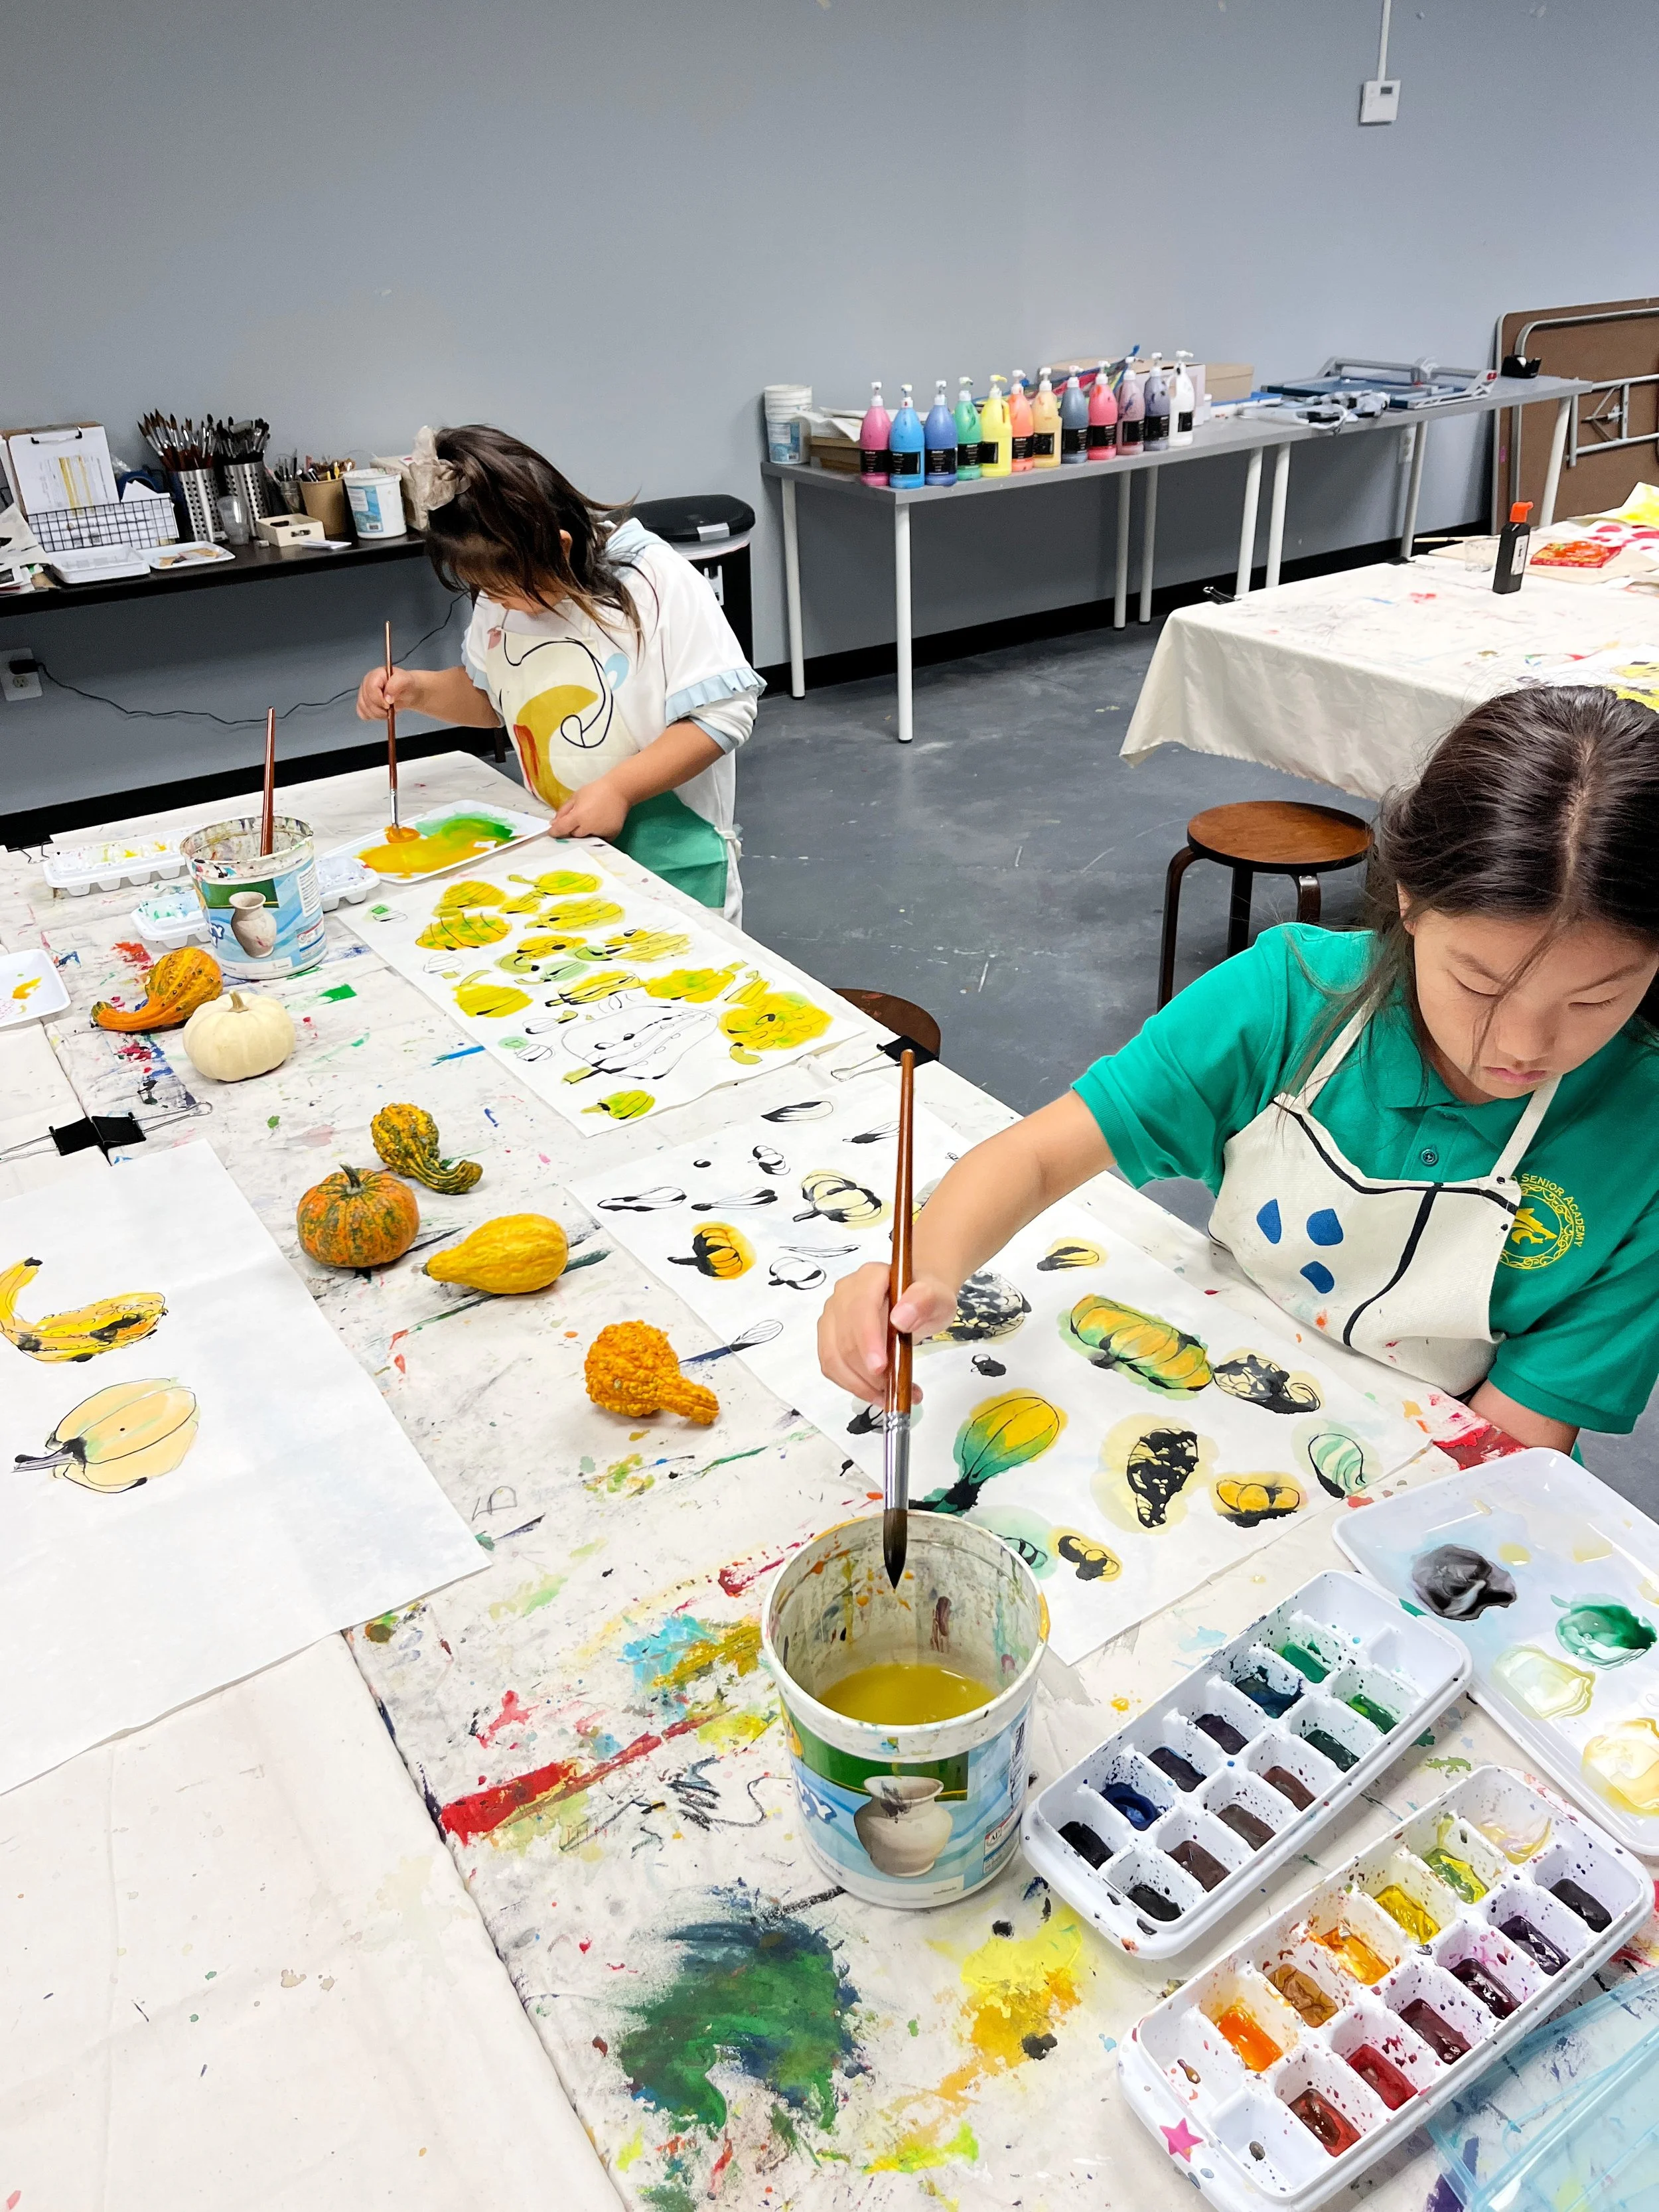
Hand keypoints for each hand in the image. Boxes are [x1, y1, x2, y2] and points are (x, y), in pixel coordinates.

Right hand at [355, 665, 428, 721]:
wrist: (408, 692)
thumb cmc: (406, 684)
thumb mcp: (405, 680)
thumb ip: (396, 685)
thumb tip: (387, 698)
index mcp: (375, 675)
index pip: (371, 688)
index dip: (379, 699)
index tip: (389, 704)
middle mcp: (367, 683)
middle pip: (367, 700)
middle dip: (380, 709)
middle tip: (391, 709)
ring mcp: (364, 693)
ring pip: (364, 708)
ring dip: (378, 714)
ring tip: (388, 711)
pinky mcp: (364, 703)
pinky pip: (363, 714)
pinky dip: (373, 717)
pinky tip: (382, 713)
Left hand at [551, 777, 629, 839]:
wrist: (620, 790)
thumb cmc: (596, 790)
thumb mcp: (576, 796)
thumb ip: (563, 811)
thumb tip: (554, 824)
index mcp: (578, 816)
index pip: (562, 829)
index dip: (555, 832)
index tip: (552, 833)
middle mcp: (588, 827)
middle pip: (574, 835)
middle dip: (572, 830)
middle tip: (576, 821)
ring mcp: (600, 833)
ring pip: (586, 839)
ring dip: (584, 833)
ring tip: (589, 822)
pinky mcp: (611, 836)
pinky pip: (599, 840)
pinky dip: (597, 835)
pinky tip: (599, 826)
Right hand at [817, 1261, 959, 1402]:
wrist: (916, 1302)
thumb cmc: (926, 1299)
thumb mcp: (938, 1298)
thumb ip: (924, 1301)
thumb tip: (900, 1318)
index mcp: (870, 1277)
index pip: (861, 1309)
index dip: (867, 1340)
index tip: (881, 1368)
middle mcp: (844, 1293)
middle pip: (845, 1338)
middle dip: (867, 1372)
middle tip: (895, 1391)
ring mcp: (833, 1315)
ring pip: (833, 1356)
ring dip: (859, 1384)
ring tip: (889, 1397)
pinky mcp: (829, 1336)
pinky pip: (831, 1366)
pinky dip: (852, 1385)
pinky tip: (876, 1393)